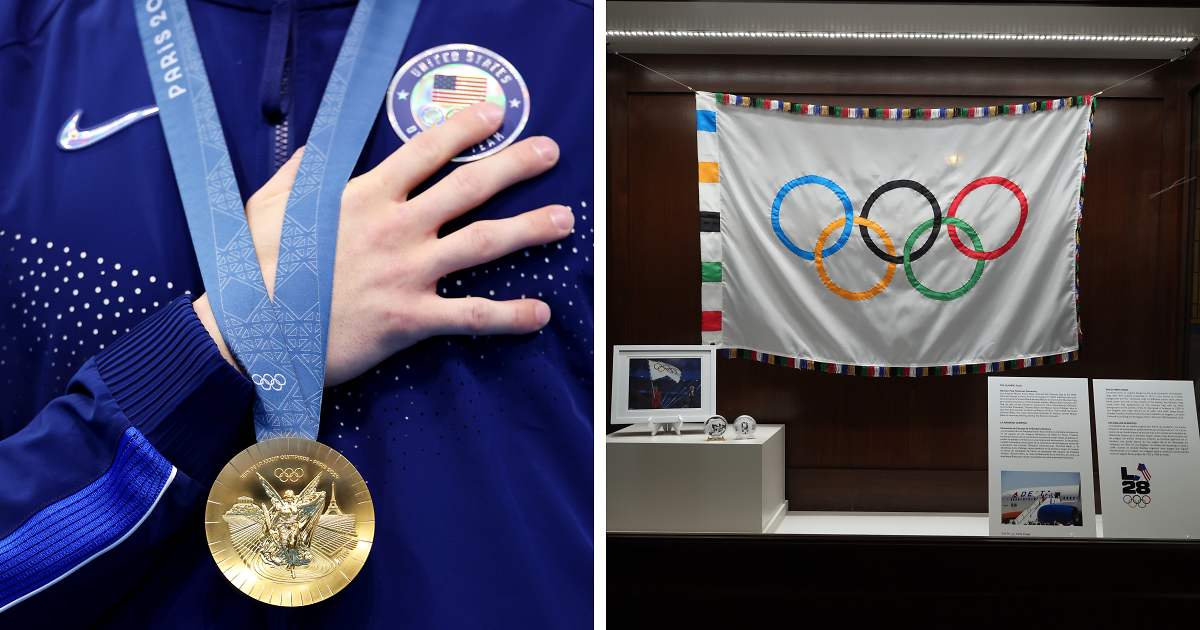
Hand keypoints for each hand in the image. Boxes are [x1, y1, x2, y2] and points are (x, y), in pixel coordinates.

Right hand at [193, 101, 570, 385]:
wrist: (249, 330)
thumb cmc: (257, 269)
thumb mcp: (270, 206)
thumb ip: (302, 173)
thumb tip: (316, 150)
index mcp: (363, 195)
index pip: (426, 151)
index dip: (465, 128)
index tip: (496, 114)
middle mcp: (394, 227)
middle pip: (468, 188)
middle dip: (515, 165)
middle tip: (549, 153)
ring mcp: (406, 272)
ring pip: (482, 243)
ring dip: (528, 229)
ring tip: (564, 221)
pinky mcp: (409, 318)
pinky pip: (471, 315)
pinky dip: (509, 315)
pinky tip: (540, 312)